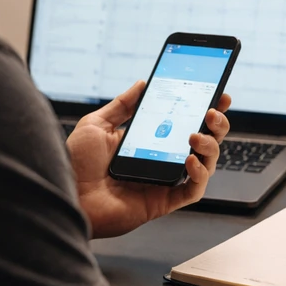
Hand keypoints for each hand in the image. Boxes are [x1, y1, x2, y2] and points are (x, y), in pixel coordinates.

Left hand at [67, 81, 230, 238]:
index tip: (218, 93)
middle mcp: (162, 160)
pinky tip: (190, 160)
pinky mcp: (163, 202)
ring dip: (210, 147)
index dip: (206, 108)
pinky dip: (198, 175)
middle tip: (213, 112)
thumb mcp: (97, 124)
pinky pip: (193, 191)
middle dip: (216, 125)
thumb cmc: (76, 163)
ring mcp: (164, 181)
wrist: (67, 194)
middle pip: (203, 142)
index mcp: (149, 140)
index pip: (185, 122)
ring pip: (205, 165)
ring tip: (196, 135)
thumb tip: (142, 83)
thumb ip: (122, 105)